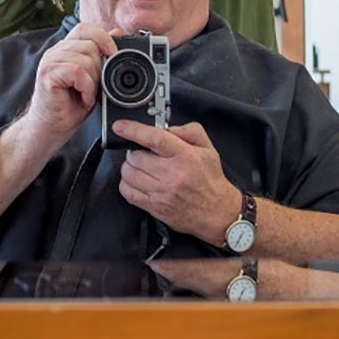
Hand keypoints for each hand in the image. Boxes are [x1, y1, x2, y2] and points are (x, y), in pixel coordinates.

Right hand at [21, 23, 118, 152]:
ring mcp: (50, 62)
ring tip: (88, 94)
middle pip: (90, 45)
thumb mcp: (94, 78)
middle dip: (100, 68)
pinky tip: (84, 98)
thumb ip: (102, 55)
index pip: (86, 28)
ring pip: (86, 59)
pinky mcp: (47, 75)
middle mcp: (56, 51)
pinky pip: (78, 71)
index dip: (103, 38)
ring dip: (94, 81)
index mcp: (66, 49)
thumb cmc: (71, 105)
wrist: (51, 128)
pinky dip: (87, 87)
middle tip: (96, 87)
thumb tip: (117, 33)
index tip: (114, 54)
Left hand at [115, 120, 240, 244]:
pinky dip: (127, 184)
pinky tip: (137, 181)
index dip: (133, 130)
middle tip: (141, 152)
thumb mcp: (208, 149)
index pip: (154, 139)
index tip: (121, 126)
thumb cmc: (211, 180)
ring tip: (140, 167)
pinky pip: (128, 193)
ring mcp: (161, 192)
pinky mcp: (155, 207)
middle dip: (134, 151)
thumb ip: (189, 131)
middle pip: (136, 157)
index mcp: (185, 156)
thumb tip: (167, 128)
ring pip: (129, 174)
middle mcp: (172, 174)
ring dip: (129, 167)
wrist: (217, 212)